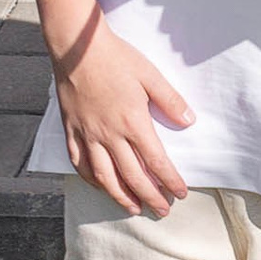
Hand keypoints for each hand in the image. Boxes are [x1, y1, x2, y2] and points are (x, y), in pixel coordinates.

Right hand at [52, 23, 194, 216]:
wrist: (78, 48)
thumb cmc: (117, 59)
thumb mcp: (151, 76)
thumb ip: (170, 101)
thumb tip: (189, 123)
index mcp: (133, 123)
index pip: (156, 162)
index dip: (169, 181)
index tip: (180, 193)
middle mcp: (109, 135)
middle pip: (132, 176)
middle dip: (149, 197)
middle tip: (162, 210)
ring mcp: (88, 135)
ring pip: (104, 177)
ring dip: (120, 196)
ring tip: (133, 208)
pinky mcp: (71, 130)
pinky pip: (79, 163)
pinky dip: (91, 180)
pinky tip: (100, 186)